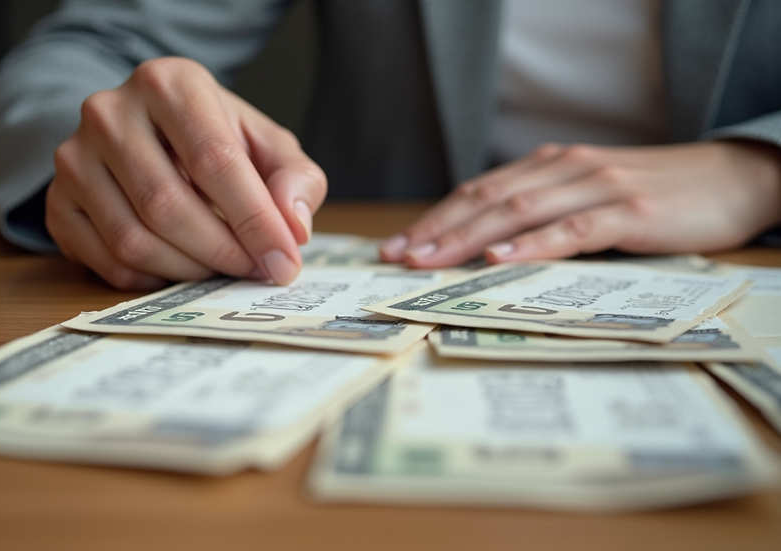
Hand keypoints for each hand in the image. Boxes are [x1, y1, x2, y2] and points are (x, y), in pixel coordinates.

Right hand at [46, 57, 325, 289]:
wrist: (145, 134)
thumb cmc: (212, 140)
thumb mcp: (264, 145)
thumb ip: (294, 178)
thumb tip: (292, 227)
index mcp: (170, 84)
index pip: (215, 159)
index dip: (254, 219)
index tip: (284, 260)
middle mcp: (109, 112)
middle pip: (168, 205)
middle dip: (222, 252)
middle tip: (254, 271)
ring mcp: (74, 157)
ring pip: (133, 239)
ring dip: (188, 270)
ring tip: (220, 269)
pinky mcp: (58, 201)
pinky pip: (107, 261)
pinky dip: (152, 278)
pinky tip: (179, 267)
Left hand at [380, 141, 780, 266]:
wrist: (732, 178)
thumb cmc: (654, 195)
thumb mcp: (589, 197)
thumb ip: (545, 215)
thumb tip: (489, 251)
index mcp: (549, 167)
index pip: (478, 192)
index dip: (434, 218)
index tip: (396, 246)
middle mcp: (564, 169)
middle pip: (486, 200)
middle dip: (436, 230)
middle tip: (396, 258)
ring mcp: (596, 187)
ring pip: (518, 212)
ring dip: (468, 238)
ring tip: (429, 260)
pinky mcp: (629, 211)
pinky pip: (572, 229)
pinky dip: (532, 245)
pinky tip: (500, 261)